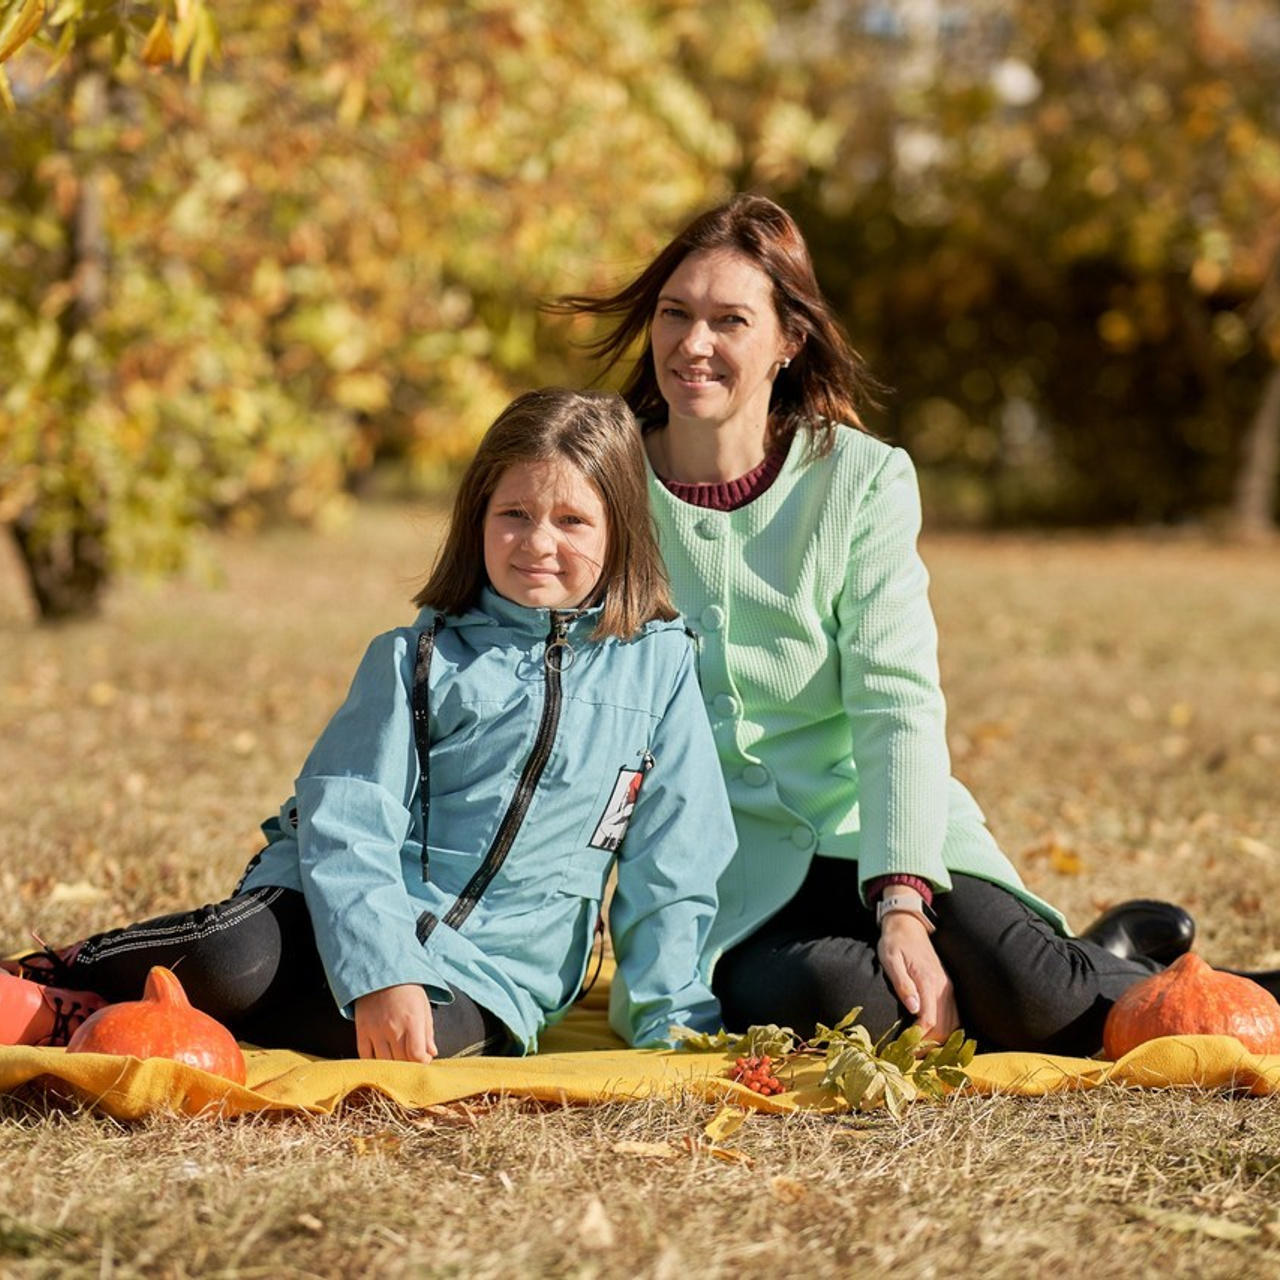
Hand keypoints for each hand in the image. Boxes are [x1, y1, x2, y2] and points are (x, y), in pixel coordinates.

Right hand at [354, 984, 437, 1062]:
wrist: (381, 972)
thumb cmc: (407, 991)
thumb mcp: (423, 1007)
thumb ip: (428, 1033)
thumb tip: (431, 1054)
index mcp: (412, 1021)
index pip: (416, 1054)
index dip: (422, 1062)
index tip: (424, 1059)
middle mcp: (393, 1028)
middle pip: (401, 1061)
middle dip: (409, 1064)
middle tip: (412, 1059)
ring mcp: (375, 1030)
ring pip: (384, 1061)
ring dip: (393, 1065)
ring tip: (399, 1059)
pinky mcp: (362, 1031)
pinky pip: (365, 1056)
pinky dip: (374, 1062)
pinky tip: (382, 1059)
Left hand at [876, 913, 958, 1044]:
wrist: (908, 925)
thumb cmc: (894, 942)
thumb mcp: (890, 960)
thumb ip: (902, 984)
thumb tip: (914, 1009)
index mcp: (929, 982)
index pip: (930, 1022)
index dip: (920, 1041)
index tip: (905, 1050)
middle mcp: (943, 988)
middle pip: (944, 1029)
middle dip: (929, 1047)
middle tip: (910, 1057)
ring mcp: (948, 989)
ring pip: (952, 1025)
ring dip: (938, 1042)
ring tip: (919, 1052)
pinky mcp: (947, 988)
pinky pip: (952, 1017)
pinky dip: (945, 1031)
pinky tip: (931, 1038)